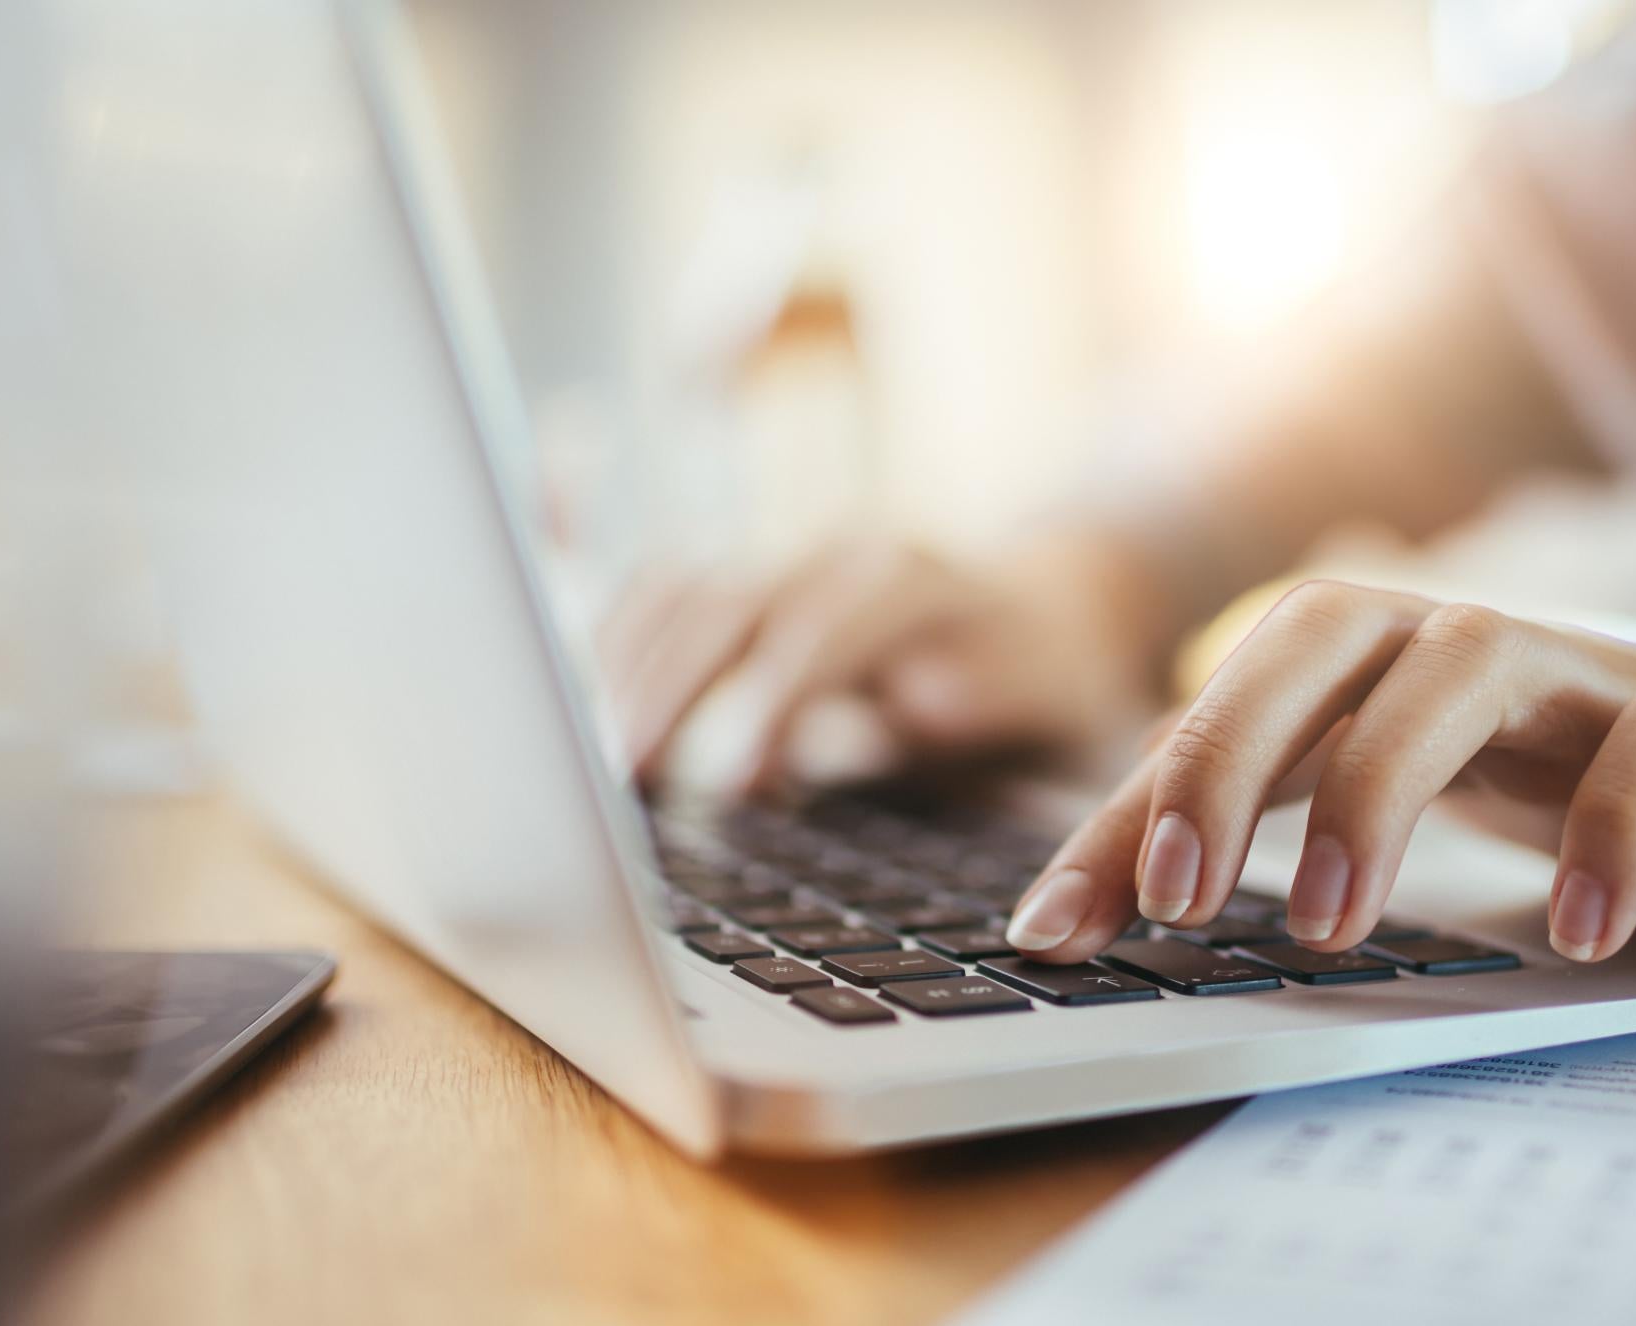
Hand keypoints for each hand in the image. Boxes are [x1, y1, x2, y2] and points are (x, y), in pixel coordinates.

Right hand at [598, 536, 1153, 794]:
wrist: (1058, 610)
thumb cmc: (1053, 682)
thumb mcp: (1052, 698)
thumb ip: (989, 696)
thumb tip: (915, 701)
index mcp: (917, 579)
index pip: (825, 626)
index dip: (774, 699)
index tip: (735, 780)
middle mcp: (839, 555)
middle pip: (729, 603)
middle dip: (671, 689)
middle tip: (620, 779)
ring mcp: (786, 563)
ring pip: (681, 591)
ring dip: (626, 670)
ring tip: (590, 765)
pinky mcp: (751, 588)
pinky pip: (662, 595)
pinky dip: (613, 643)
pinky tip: (577, 706)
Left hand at [1003, 580, 1635, 964]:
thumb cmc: (1571, 787)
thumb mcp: (1398, 807)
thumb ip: (1248, 838)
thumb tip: (1068, 911)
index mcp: (1379, 659)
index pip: (1224, 699)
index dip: (1130, 806)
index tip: (1056, 929)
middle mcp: (1466, 642)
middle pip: (1324, 629)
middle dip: (1229, 753)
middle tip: (1178, 899)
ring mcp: (1589, 673)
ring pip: (1467, 660)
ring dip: (1380, 785)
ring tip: (1329, 923)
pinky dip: (1612, 829)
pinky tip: (1574, 930)